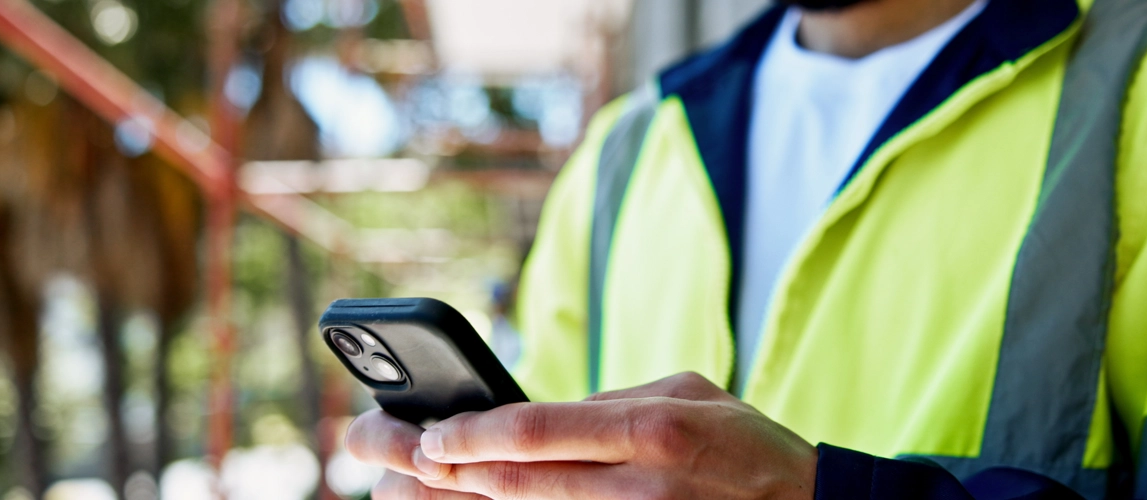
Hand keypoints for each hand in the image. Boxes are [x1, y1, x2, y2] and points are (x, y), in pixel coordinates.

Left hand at [345, 372, 816, 499]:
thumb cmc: (747, 444)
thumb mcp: (691, 392)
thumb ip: (612, 401)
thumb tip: (538, 414)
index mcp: (653, 427)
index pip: (540, 430)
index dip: (476, 435)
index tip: (433, 434)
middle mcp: (641, 483)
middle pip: (521, 482)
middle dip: (451, 470)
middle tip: (399, 457)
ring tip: (418, 487)